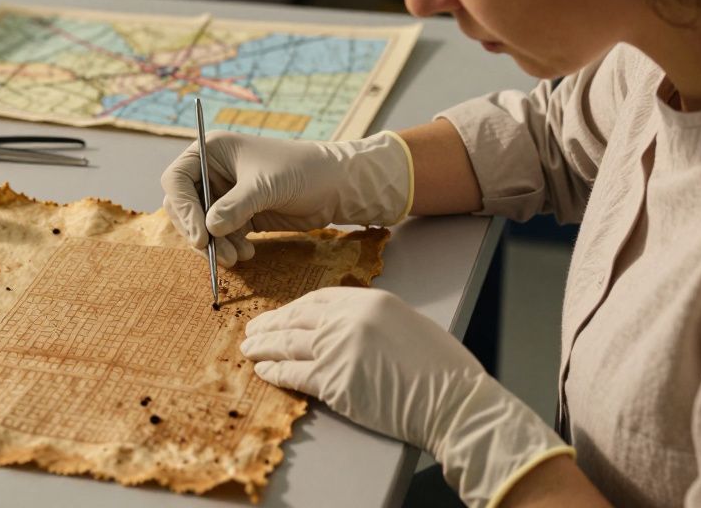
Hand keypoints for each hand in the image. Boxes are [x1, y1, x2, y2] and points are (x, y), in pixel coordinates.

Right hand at [159, 130, 412, 265]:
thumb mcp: (265, 186)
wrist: (336, 184)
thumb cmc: (302, 170)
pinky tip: (248, 253)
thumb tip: (209, 230)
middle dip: (198, 232)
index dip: (183, 209)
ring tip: (237, 258)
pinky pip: (221, 235)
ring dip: (215, 245)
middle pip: (185, 206)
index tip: (200, 236)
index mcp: (212, 151)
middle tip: (215, 254)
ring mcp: (226, 194)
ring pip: (202, 225)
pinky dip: (229, 247)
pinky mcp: (240, 214)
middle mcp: (213, 171)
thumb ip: (234, 207)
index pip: (177, 180)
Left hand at [241, 288, 570, 506]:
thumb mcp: (407, 324)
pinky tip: (263, 371)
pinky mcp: (333, 382)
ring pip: (289, 345)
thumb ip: (372, 320)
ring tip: (248, 349)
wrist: (452, 400)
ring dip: (264, 347)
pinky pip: (294, 374)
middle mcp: (349, 319)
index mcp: (370, 300)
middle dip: (271, 325)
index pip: (318, 299)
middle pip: (297, 319)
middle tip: (253, 329)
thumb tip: (343, 327)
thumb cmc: (441, 368)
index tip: (281, 315)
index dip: (294, 308)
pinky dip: (275, 373)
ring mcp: (338, 350)